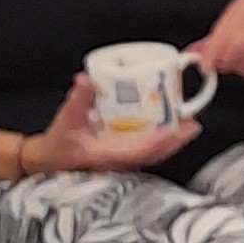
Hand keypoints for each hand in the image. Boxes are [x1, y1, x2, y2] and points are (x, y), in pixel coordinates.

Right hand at [31, 75, 194, 173]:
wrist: (50, 161)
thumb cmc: (59, 144)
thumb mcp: (66, 119)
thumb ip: (78, 100)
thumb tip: (86, 80)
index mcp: (107, 155)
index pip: (137, 151)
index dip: (155, 142)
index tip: (171, 130)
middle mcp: (121, 162)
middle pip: (155, 154)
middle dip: (175, 141)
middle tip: (193, 124)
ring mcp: (125, 162)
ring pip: (155, 154)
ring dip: (173, 141)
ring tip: (189, 125)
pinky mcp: (126, 159)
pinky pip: (150, 151)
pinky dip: (163, 141)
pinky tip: (171, 129)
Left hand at [192, 0, 243, 78]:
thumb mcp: (241, 14)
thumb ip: (218, 32)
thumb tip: (198, 50)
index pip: (225, 30)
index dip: (211, 50)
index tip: (202, 61)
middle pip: (236, 47)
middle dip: (221, 60)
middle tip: (213, 65)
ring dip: (233, 66)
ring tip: (231, 62)